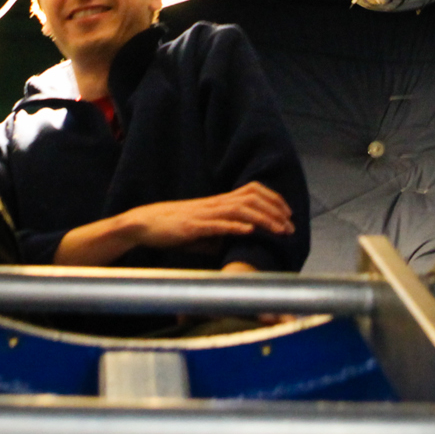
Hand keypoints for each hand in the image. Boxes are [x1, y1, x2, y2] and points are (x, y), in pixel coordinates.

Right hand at [53, 182, 294, 265]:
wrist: (143, 225)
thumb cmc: (172, 230)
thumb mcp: (203, 232)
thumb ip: (221, 235)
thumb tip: (240, 242)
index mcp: (217, 202)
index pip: (252, 192)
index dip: (273, 200)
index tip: (289, 214)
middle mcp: (214, 204)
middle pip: (251, 198)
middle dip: (275, 211)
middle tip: (291, 226)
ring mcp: (203, 214)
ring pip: (240, 210)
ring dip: (263, 219)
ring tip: (280, 230)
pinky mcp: (192, 226)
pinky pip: (217, 225)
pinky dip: (235, 227)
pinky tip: (250, 231)